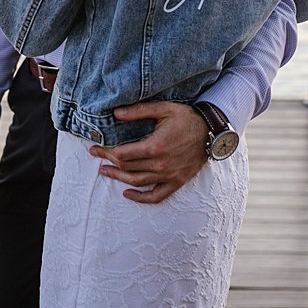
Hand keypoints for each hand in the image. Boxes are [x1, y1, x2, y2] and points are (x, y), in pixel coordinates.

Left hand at [89, 101, 207, 203]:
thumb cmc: (187, 118)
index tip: (94, 149)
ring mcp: (170, 175)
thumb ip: (138, 111)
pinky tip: (128, 194)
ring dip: (119, 179)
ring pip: (138, 182)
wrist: (213, 132)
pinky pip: (157, 196)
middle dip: (109, 163)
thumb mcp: (163, 109)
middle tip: (97, 159)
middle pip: (127, 168)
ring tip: (106, 173)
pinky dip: (141, 198)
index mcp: (155, 146)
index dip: (106, 152)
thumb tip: (115, 113)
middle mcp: (161, 164)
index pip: (123, 154)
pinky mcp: (177, 182)